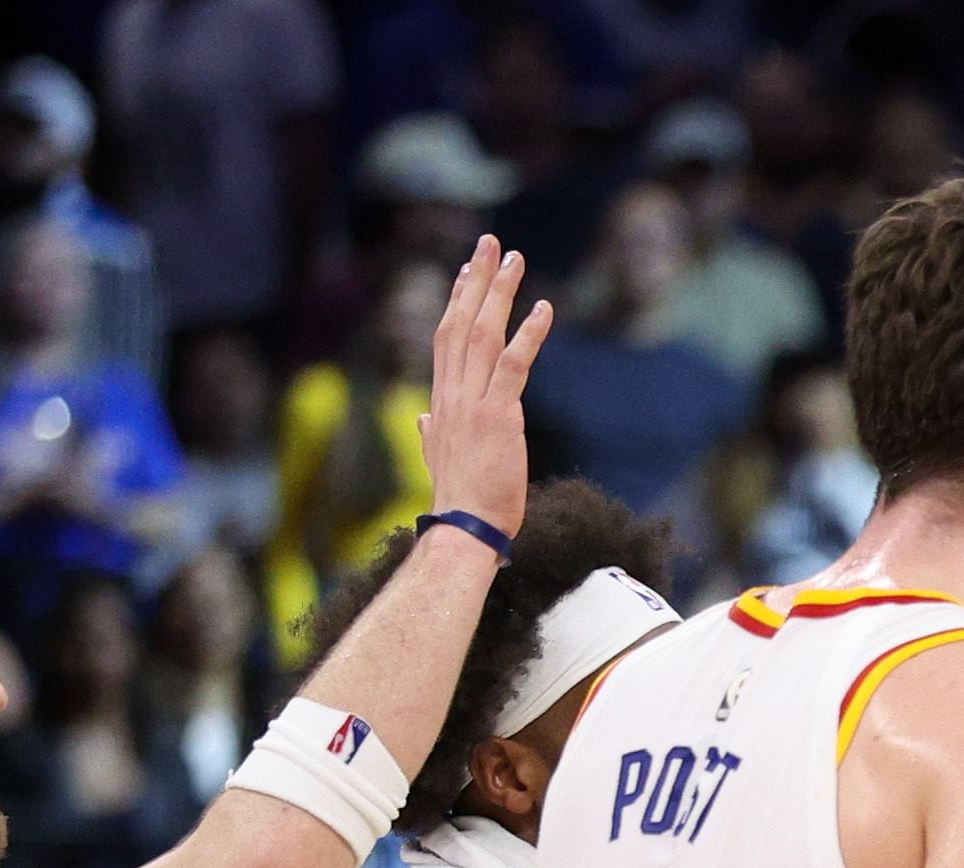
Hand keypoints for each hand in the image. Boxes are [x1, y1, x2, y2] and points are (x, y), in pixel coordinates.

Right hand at [415, 237, 549, 534]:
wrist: (464, 528)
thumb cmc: (459, 499)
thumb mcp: (438, 459)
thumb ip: (429, 432)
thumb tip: (421, 420)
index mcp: (441, 400)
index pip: (446, 337)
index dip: (456, 300)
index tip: (466, 269)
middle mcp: (452, 392)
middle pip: (461, 322)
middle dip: (476, 279)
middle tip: (491, 243)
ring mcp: (473, 401)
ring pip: (484, 333)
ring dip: (499, 293)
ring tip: (514, 259)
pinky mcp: (498, 415)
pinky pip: (514, 364)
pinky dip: (528, 334)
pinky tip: (542, 308)